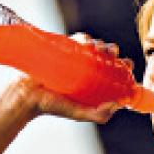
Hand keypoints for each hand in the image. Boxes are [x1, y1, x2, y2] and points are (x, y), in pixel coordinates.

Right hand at [7, 33, 132, 124]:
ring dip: (101, 44)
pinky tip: (86, 43)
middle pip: (107, 56)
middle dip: (113, 52)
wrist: (26, 94)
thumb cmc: (51, 106)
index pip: (115, 72)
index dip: (124, 68)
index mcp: (95, 84)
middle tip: (113, 54)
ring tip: (99, 49)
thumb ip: (99, 115)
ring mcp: (76, 58)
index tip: (127, 66)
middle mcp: (88, 70)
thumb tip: (117, 105)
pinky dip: (85, 38)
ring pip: (95, 46)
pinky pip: (79, 39)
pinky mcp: (64, 49)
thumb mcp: (79, 114)